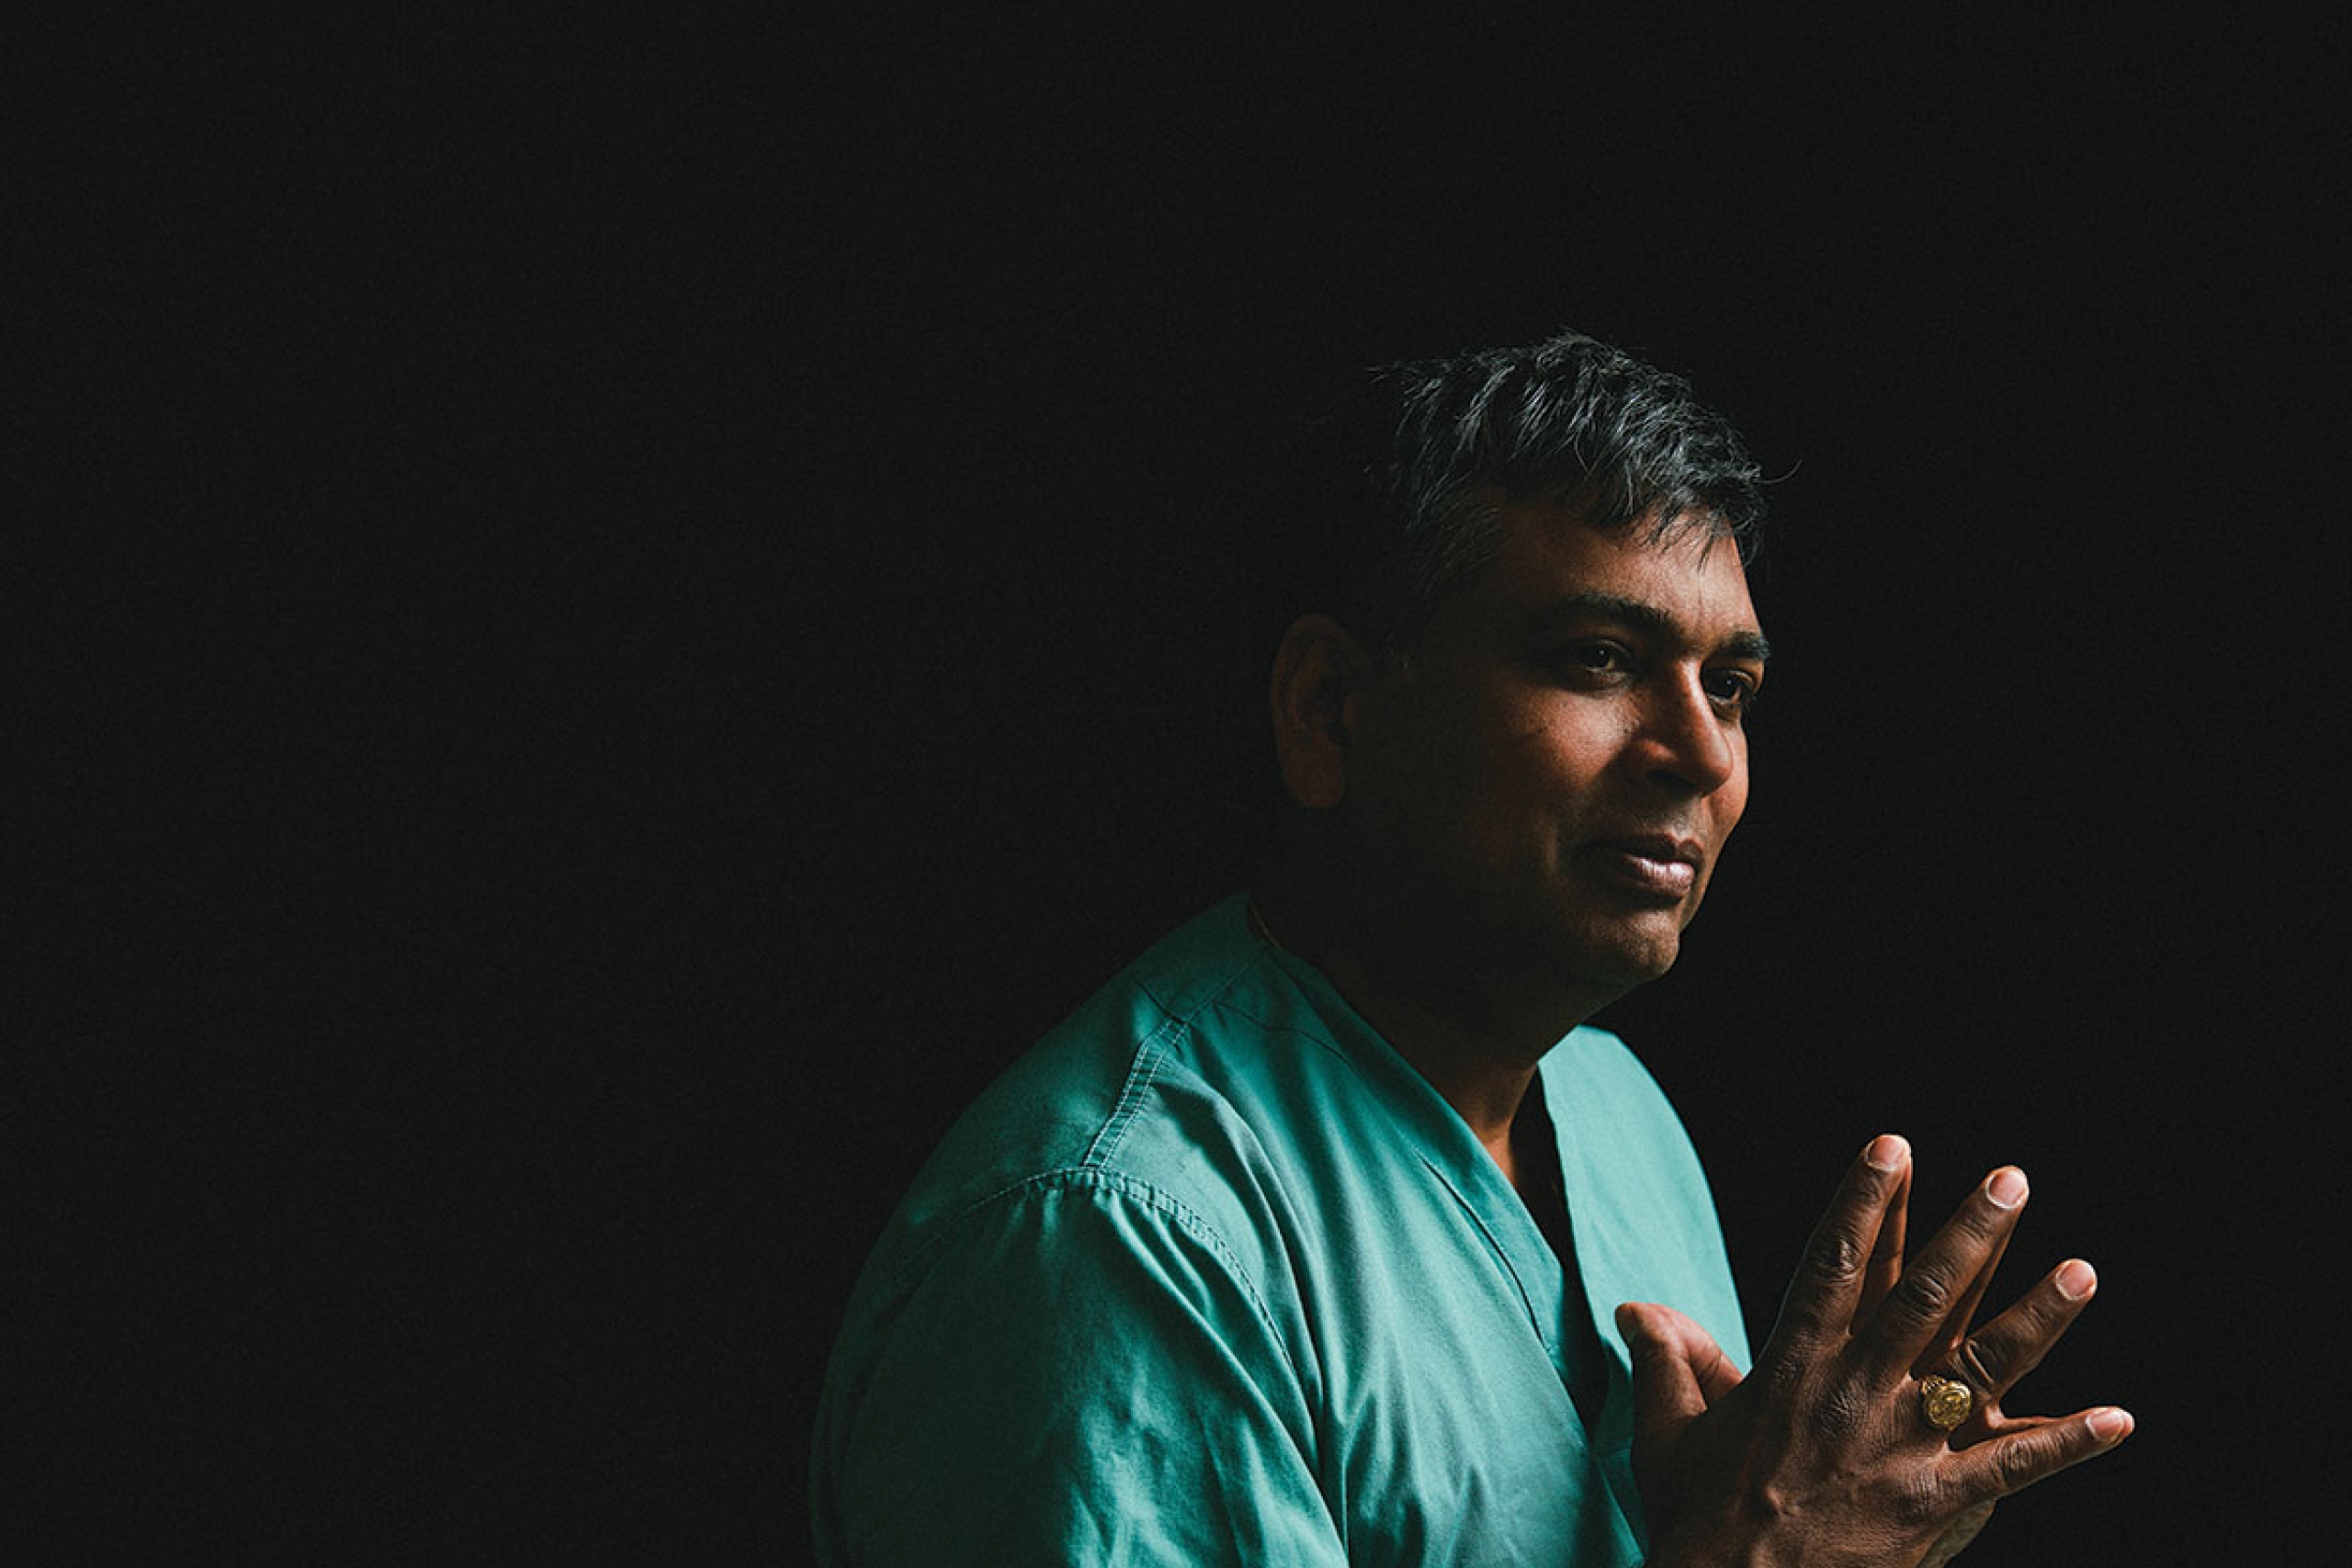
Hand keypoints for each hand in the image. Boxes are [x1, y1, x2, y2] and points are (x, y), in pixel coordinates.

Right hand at [1615, 1135, 2132, 1567]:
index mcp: (1789, 1369)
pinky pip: (2011, 1470)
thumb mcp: (1666, 1434)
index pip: (1833, 1265)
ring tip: (2081, 1271)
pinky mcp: (1932, 1507)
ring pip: (1979, 1370)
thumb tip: (1635, 1306)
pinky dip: (2064, 1444)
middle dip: (1969, 1234)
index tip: (1892, 1146)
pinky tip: (2117, 1419)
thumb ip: (1665, 1361)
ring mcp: (1899, 1450)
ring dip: (2036, 1320)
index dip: (1863, 1202)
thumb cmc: (1697, 1525)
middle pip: (1921, 1298)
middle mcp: (1852, 1396)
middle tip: (2011, 1180)